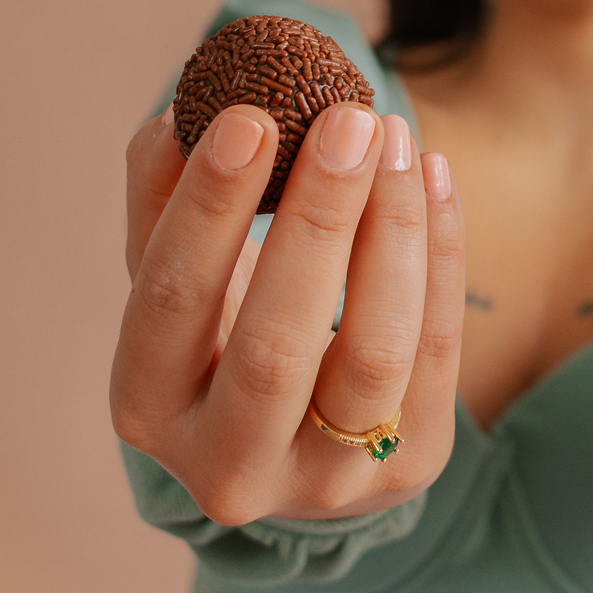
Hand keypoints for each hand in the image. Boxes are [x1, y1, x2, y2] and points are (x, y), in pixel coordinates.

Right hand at [112, 101, 464, 523]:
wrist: (305, 444)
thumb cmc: (225, 334)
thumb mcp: (180, 276)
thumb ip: (165, 197)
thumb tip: (182, 113)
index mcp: (150, 409)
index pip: (171, 305)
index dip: (207, 210)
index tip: (249, 118)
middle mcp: (231, 466)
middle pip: (275, 347)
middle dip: (318, 220)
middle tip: (347, 120)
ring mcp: (330, 479)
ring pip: (375, 351)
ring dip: (394, 229)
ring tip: (395, 135)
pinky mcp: (414, 462)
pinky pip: (440, 348)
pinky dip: (442, 252)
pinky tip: (434, 173)